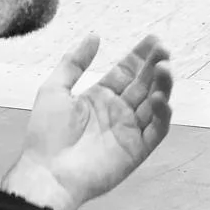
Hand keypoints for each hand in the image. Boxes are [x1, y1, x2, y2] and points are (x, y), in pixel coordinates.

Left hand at [0, 33, 172, 209]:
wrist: (47, 173)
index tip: (153, 40)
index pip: (126, 72)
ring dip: (162, 85)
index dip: (140, 56)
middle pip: (144, 84)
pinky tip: (158, 98)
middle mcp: (118, 112)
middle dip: (155, 66)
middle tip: (163, 49)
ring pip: (154, 103)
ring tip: (164, 68)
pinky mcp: (137, 149)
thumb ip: (75, 62)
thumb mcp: (54, 89)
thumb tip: (94, 36)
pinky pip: (157, 129)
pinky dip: (162, 114)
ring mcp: (129, 130)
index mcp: (99, 98)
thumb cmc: (46, 135)